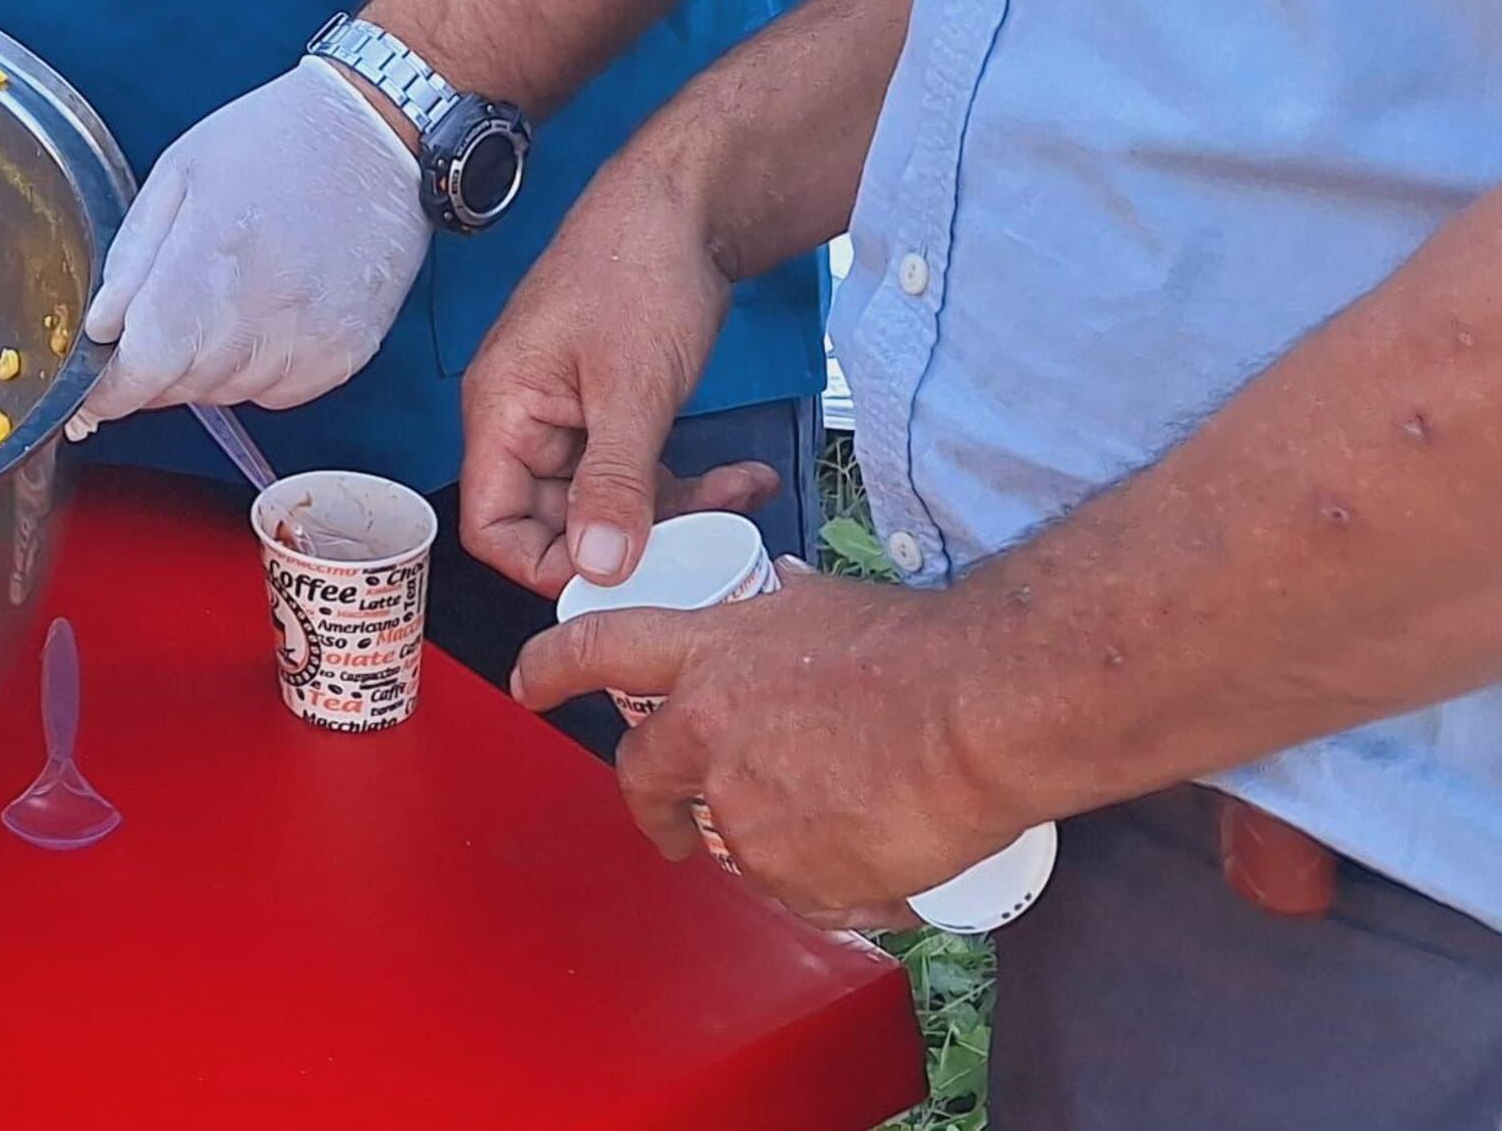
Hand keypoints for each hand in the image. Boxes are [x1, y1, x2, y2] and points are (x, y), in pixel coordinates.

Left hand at [74, 58, 431, 426]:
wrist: (373, 135)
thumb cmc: (273, 141)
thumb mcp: (179, 174)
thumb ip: (133, 257)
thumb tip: (102, 328)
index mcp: (209, 260)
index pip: (145, 368)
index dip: (110, 392)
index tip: (92, 395)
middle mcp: (261, 312)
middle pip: (181, 388)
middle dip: (155, 367)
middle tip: (164, 315)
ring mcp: (310, 340)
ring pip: (227, 395)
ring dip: (206, 366)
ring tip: (226, 296)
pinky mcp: (346, 354)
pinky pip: (277, 394)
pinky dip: (258, 370)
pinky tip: (267, 313)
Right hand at [453, 166, 786, 599]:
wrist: (686, 205)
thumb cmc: (639, 269)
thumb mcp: (632, 389)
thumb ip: (613, 484)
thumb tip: (598, 569)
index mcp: (503, 411)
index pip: (495, 526)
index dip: (549, 564)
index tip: (621, 576)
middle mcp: (526, 420)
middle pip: (556, 524)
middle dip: (630, 541)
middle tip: (699, 545)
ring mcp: (572, 415)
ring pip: (609, 503)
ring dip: (674, 513)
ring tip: (738, 500)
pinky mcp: (614, 409)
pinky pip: (641, 473)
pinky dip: (691, 484)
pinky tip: (743, 478)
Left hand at [512, 566, 1026, 931]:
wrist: (973, 712)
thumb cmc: (917, 651)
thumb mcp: (822, 606)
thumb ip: (779, 618)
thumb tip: (780, 606)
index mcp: (707, 655)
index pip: (597, 650)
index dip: (551, 667)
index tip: (528, 684)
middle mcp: (706, 734)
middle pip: (642, 778)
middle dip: (647, 807)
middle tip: (668, 828)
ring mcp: (741, 809)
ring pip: (729, 844)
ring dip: (768, 843)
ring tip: (840, 824)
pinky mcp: (788, 873)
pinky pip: (797, 895)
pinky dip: (830, 887)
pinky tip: (877, 858)